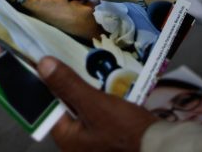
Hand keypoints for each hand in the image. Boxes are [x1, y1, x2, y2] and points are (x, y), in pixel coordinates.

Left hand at [38, 56, 158, 151]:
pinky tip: (104, 83)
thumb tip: (43, 65)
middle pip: (65, 106)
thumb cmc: (125, 130)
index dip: (48, 82)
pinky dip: (98, 98)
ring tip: (86, 66)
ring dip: (85, 89)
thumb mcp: (94, 104)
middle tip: (69, 58)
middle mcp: (75, 142)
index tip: (48, 60)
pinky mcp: (107, 135)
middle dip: (69, 84)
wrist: (158, 146)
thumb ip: (68, 84)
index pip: (48, 106)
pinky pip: (96, 112)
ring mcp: (91, 140)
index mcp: (66, 138)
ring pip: (81, 107)